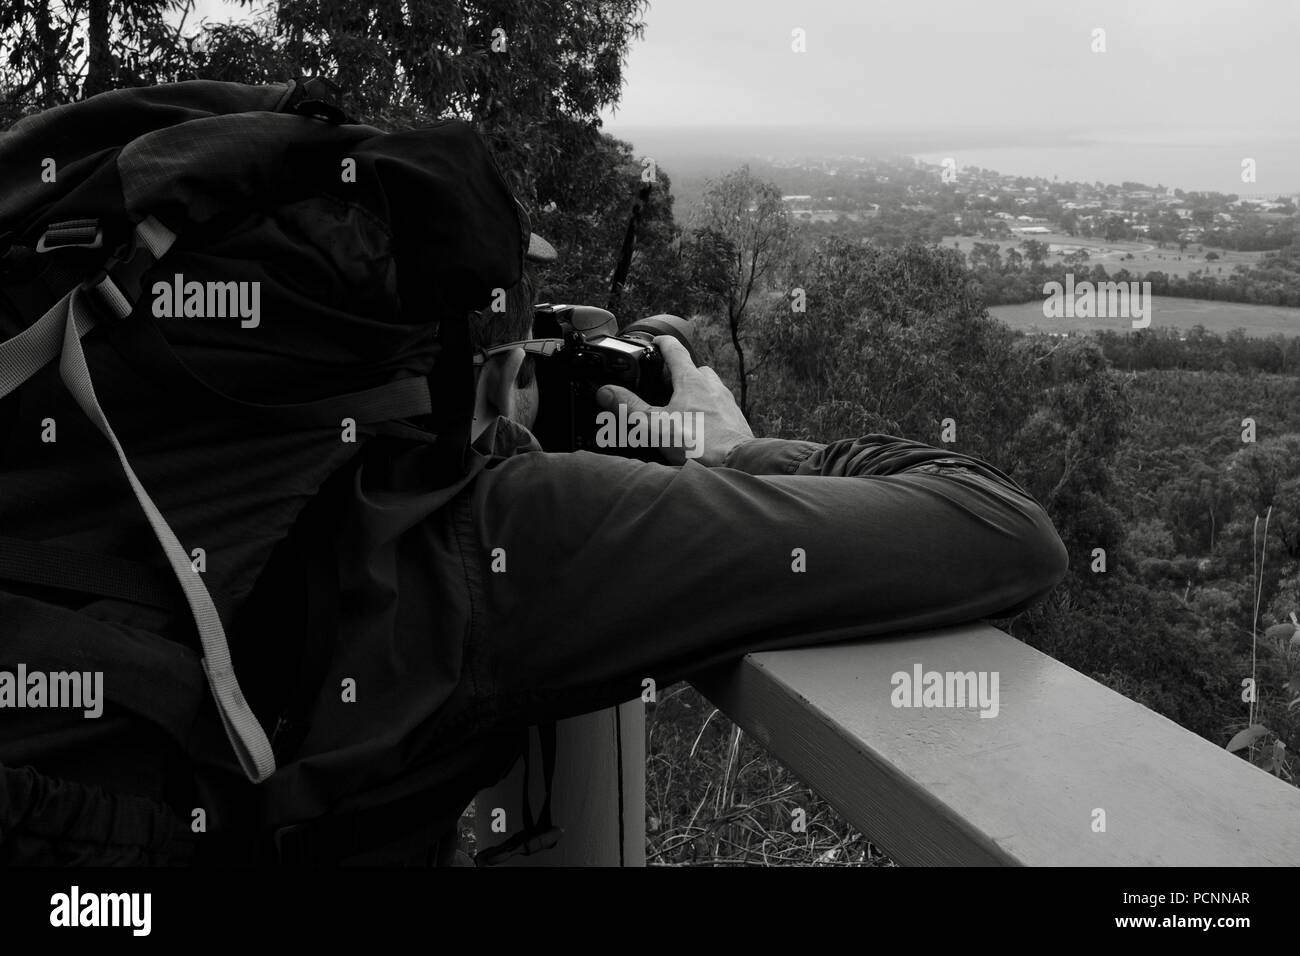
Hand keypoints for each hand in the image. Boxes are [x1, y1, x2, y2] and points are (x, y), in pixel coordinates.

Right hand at [595, 336, 754, 466]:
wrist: (735, 464)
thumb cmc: (697, 443)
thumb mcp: (653, 425)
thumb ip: (628, 407)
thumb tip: (606, 392)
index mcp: (691, 380)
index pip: (675, 350)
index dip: (662, 343)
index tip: (655, 342)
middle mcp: (712, 386)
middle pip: (695, 369)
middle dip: (680, 373)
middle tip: (665, 385)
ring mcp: (726, 403)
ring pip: (710, 387)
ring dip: (696, 392)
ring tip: (681, 408)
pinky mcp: (735, 420)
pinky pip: (720, 408)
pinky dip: (708, 412)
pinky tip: (699, 427)